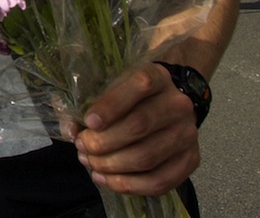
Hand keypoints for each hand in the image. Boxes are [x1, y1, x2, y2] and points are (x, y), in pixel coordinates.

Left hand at [73, 62, 199, 196]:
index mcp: (157, 78)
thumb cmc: (130, 96)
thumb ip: (88, 103)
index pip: (139, 87)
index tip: (89, 122)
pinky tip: (106, 179)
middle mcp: (178, 104)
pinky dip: (129, 185)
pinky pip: (160, 181)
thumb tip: (71, 130)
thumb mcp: (111, 87)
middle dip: (104, 142)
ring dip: (112, 166)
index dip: (111, 106)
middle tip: (82, 146)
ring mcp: (188, 133)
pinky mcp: (191, 160)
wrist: (168, 105)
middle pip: (139, 126)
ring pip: (147, 157)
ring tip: (91, 163)